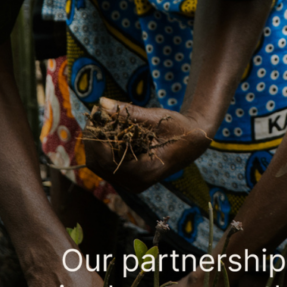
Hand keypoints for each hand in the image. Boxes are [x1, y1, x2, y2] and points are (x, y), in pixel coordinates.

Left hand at [83, 98, 212, 192]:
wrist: (194, 142)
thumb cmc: (179, 128)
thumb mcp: (156, 118)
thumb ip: (128, 112)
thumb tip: (102, 103)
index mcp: (145, 172)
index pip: (106, 160)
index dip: (95, 139)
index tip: (94, 116)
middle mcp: (136, 183)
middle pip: (99, 165)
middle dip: (93, 140)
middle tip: (95, 115)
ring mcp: (132, 183)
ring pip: (100, 166)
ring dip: (96, 143)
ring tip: (100, 121)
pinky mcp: (129, 178)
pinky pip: (107, 165)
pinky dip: (103, 148)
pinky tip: (106, 131)